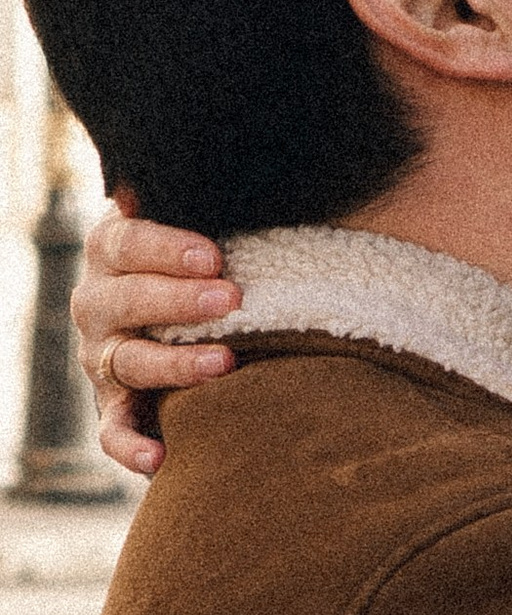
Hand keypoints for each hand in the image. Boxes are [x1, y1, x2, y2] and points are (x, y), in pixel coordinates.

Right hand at [72, 193, 239, 478]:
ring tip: (224, 362)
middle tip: (232, 299)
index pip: (123, 241)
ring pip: (124, 362)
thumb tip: (310, 156)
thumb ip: (238, 193)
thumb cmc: (222, 258)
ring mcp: (103, 357)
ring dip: (172, 364)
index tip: (215, 256)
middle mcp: (98, 303)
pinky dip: (130, 446)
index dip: (164, 248)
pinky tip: (161, 457)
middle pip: (122, 301)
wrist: (199, 317)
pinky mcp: (115, 407)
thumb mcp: (223, 223)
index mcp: (115, 250)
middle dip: (177, 300)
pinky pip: (112, 432)